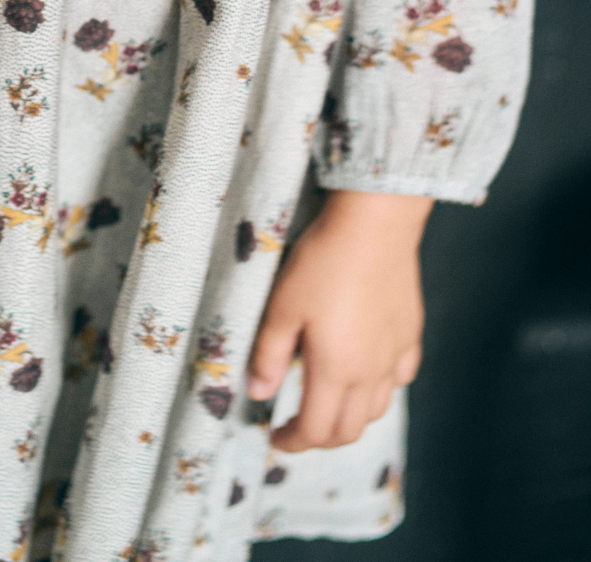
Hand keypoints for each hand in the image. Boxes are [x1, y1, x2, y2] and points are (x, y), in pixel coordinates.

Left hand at [246, 189, 430, 451]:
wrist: (374, 225)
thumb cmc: (323, 262)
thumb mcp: (283, 307)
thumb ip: (270, 356)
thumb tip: (259, 393)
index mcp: (336, 370)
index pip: (316, 431)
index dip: (292, 442)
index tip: (274, 437)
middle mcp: (370, 373)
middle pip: (349, 430)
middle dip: (320, 439)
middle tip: (297, 427)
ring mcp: (395, 355)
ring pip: (378, 410)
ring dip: (350, 418)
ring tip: (327, 403)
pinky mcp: (410, 334)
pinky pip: (399, 379)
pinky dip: (380, 389)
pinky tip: (366, 371)